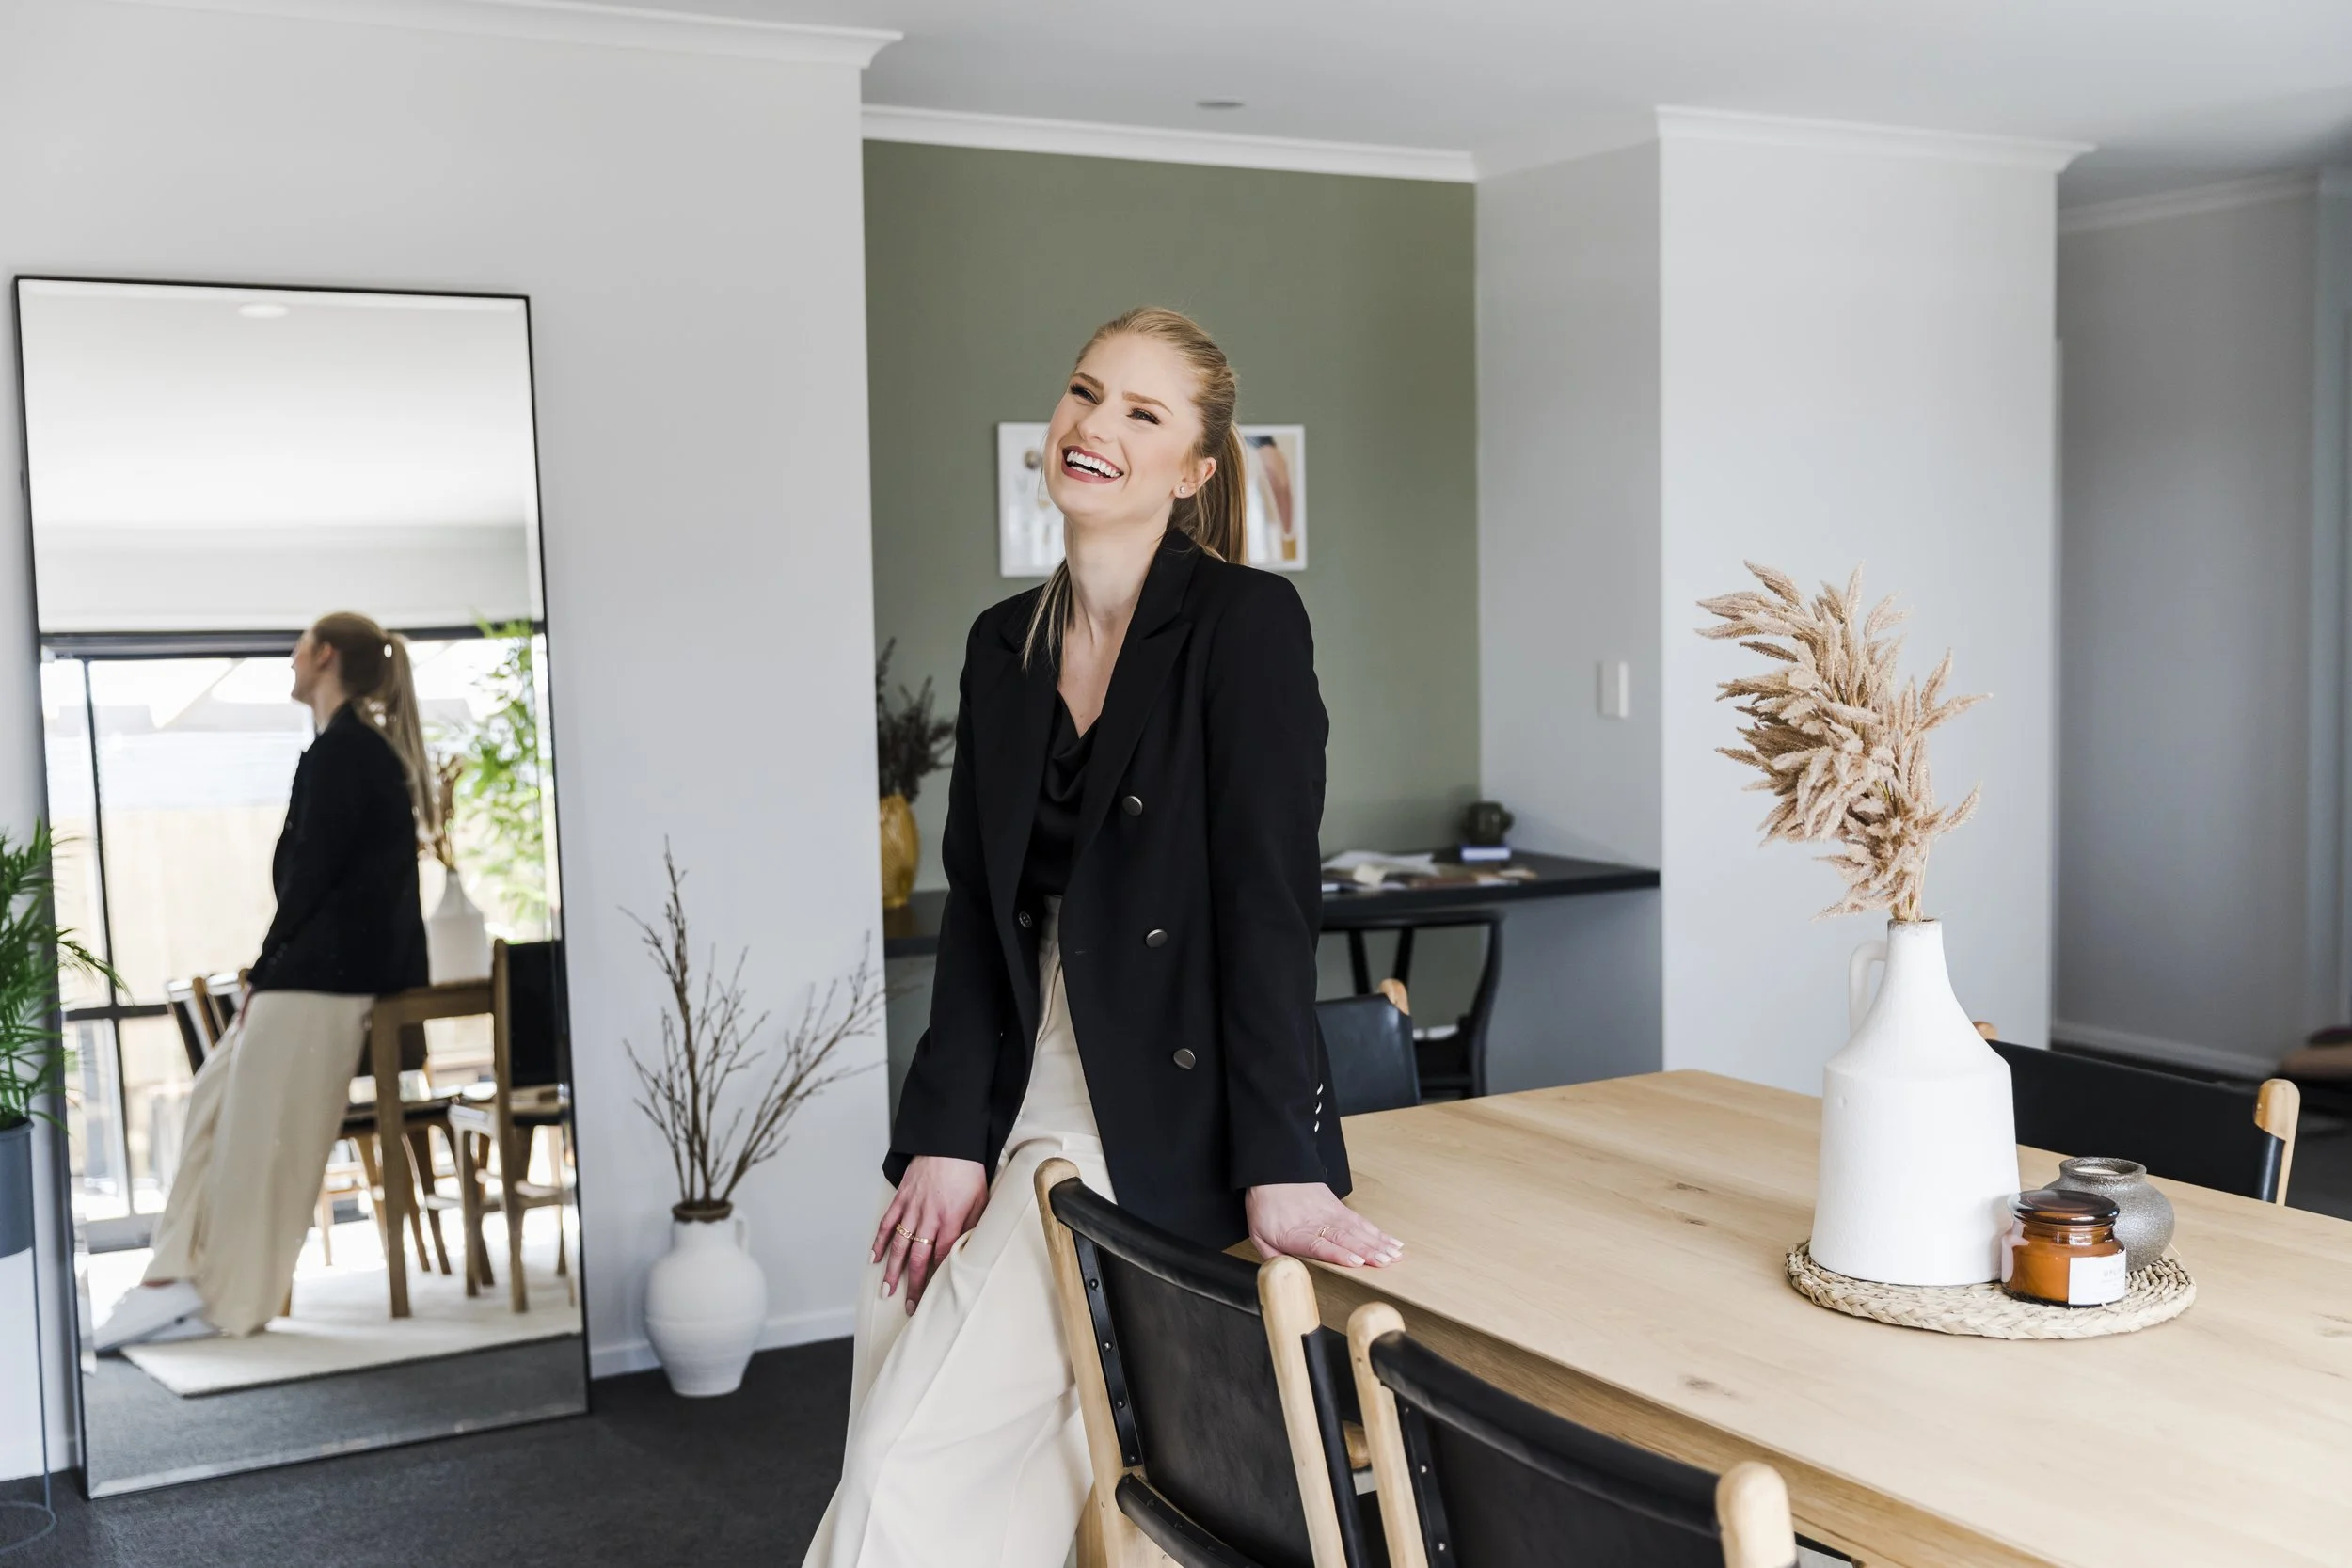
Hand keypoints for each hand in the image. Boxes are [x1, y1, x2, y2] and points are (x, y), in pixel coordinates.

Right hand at [873, 1156, 988, 1313]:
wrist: (949, 1142)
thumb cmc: (967, 1170)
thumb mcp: (980, 1199)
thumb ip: (974, 1225)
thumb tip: (972, 1246)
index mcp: (950, 1220)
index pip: (941, 1257)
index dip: (935, 1279)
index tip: (932, 1297)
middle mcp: (929, 1218)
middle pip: (918, 1258)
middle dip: (912, 1285)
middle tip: (908, 1305)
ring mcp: (912, 1208)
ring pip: (899, 1245)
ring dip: (891, 1270)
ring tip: (886, 1291)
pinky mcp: (901, 1198)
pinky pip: (887, 1223)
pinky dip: (879, 1241)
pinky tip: (873, 1257)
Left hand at [1245, 1183, 1402, 1267]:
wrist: (1273, 1172)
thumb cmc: (1266, 1206)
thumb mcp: (1258, 1234)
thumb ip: (1272, 1257)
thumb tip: (1284, 1275)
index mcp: (1296, 1233)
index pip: (1320, 1244)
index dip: (1339, 1253)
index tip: (1356, 1262)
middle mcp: (1317, 1223)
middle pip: (1345, 1237)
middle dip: (1367, 1251)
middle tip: (1385, 1262)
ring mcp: (1331, 1214)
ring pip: (1357, 1229)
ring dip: (1378, 1243)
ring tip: (1394, 1255)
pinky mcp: (1339, 1208)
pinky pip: (1361, 1221)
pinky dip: (1378, 1232)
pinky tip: (1391, 1241)